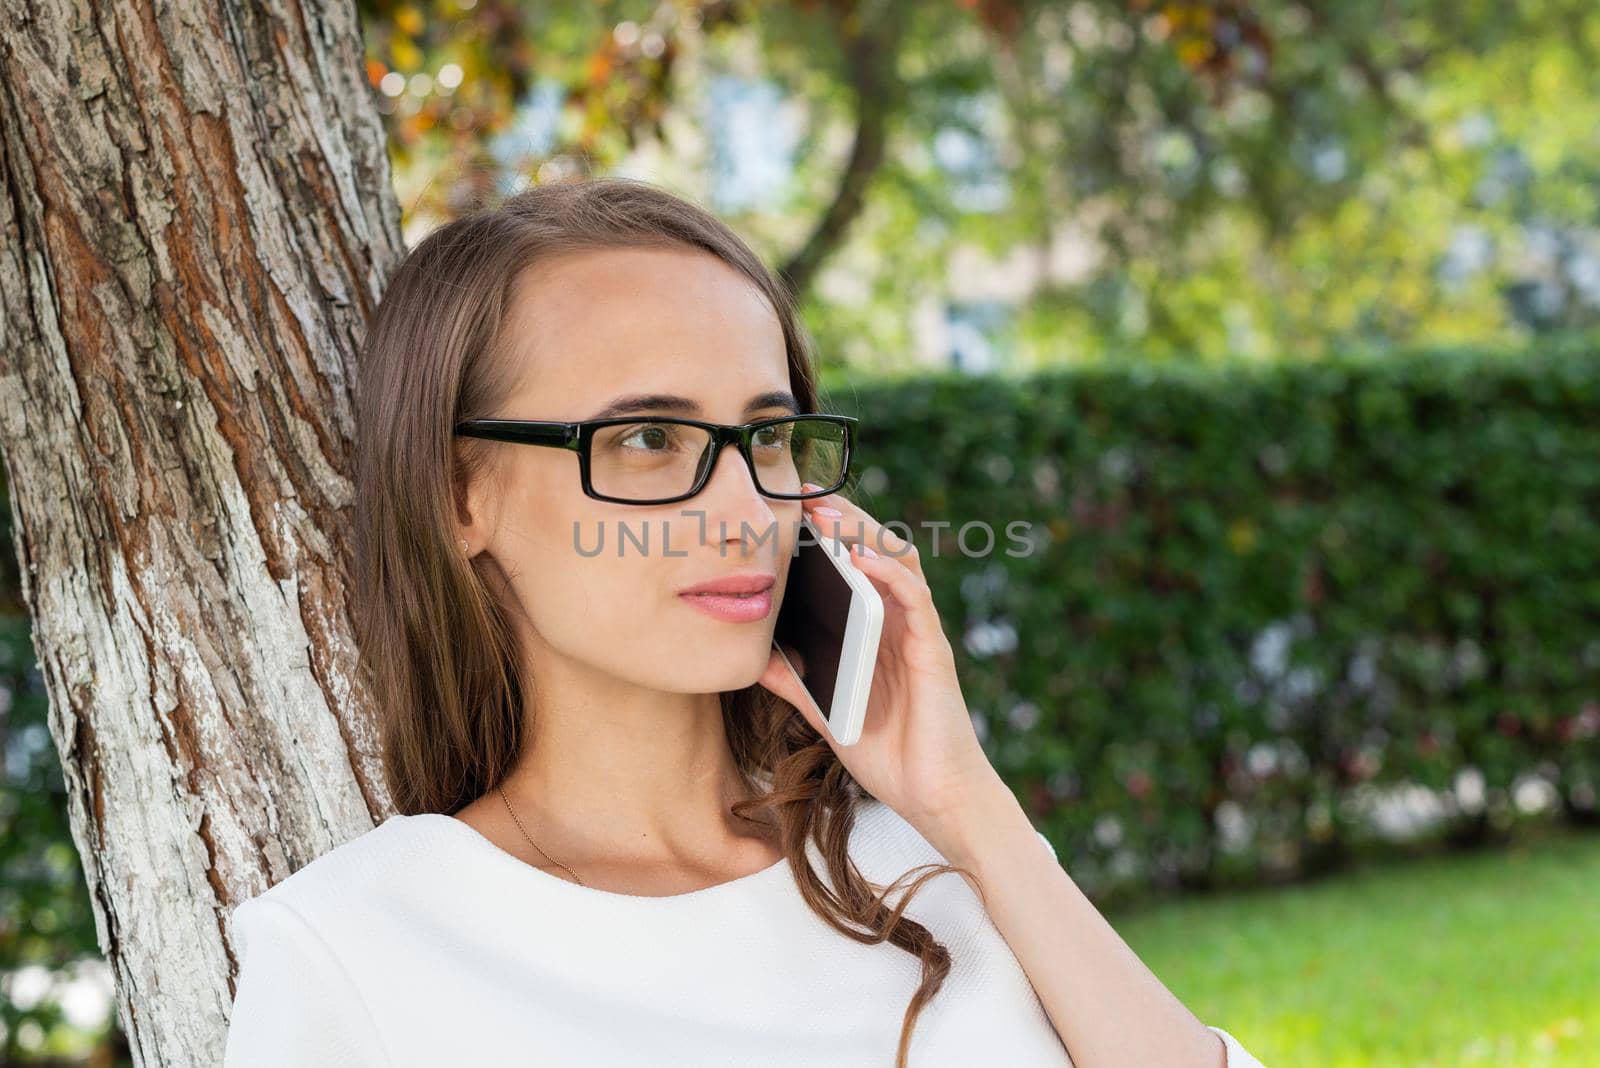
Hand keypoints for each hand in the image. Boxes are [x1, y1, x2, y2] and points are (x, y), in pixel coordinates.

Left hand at [756, 483, 1002, 832]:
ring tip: (827, 513)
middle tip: (802, 494)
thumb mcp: (826, 711)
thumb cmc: (888, 756)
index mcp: (878, 630)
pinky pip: (914, 597)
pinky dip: (886, 571)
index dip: (829, 534)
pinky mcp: (933, 650)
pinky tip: (858, 558)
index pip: (857, 565)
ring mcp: (919, 633)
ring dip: (864, 532)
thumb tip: (751, 657)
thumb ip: (796, 681)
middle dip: (843, 518)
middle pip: (878, 550)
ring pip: (899, 561)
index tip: (790, 510)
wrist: (934, 799)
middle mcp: (901, 623)